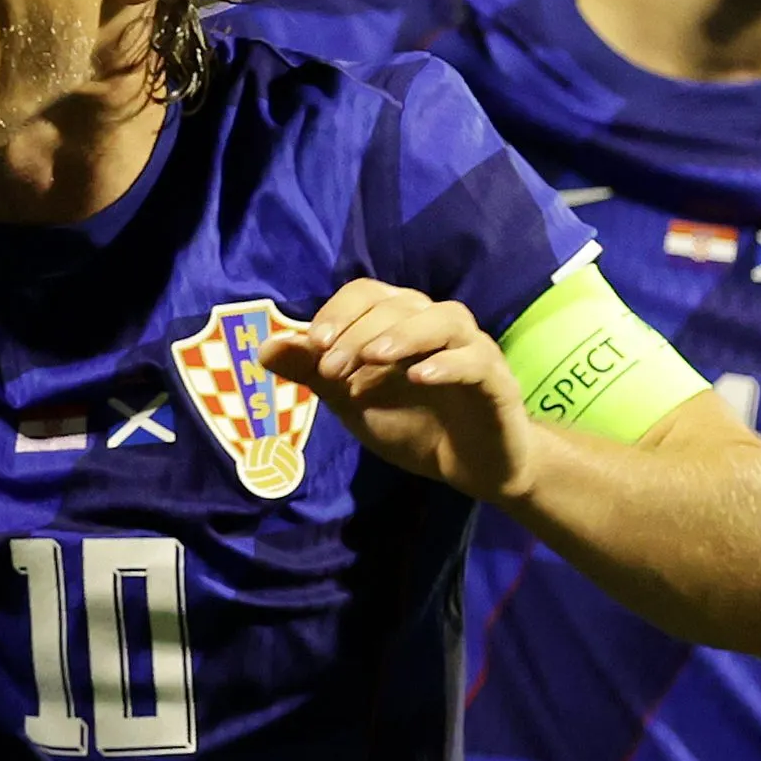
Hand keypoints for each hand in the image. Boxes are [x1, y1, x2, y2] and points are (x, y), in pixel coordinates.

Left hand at [258, 278, 537, 503]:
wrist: (469, 467)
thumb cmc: (412, 425)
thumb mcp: (352, 403)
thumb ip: (314, 374)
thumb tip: (263, 348)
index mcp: (401, 322)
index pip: (368, 293)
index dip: (339, 312)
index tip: (313, 346)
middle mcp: (437, 325)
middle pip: (400, 303)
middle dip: (359, 332)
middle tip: (331, 369)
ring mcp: (472, 349)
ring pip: (445, 318)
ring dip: (404, 334)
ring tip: (372, 358)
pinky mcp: (497, 381)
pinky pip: (476, 360)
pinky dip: (447, 364)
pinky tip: (419, 378)